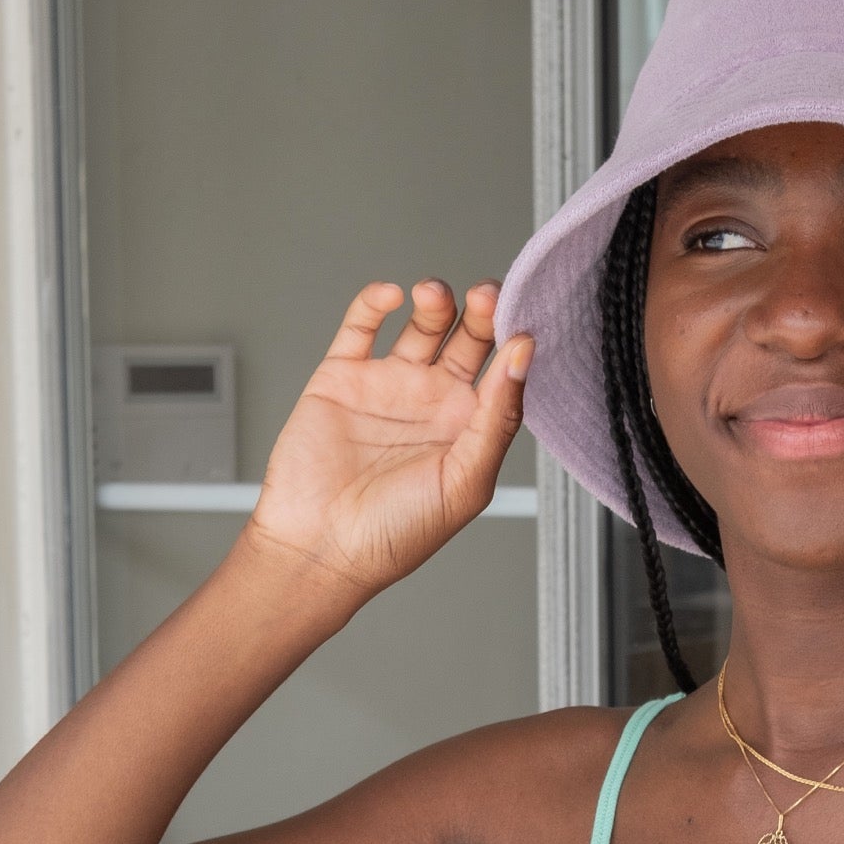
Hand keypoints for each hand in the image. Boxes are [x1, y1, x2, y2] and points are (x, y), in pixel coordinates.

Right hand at [246, 280, 532, 598]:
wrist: (320, 547)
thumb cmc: (395, 534)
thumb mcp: (465, 482)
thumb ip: (498, 418)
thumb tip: (523, 356)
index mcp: (470, 429)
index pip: (505, 371)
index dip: (514, 341)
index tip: (522, 321)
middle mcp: (433, 402)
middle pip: (470, 338)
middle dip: (482, 311)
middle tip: (487, 295)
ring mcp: (389, 385)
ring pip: (422, 325)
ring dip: (435, 301)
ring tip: (434, 295)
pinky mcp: (342, 376)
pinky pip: (362, 326)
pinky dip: (375, 302)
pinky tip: (391, 296)